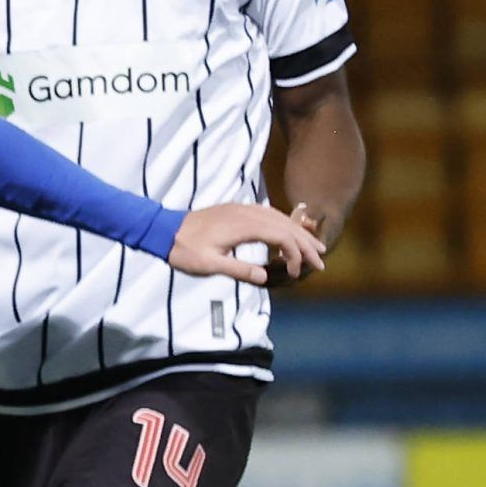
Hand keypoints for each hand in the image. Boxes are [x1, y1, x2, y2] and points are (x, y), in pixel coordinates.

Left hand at [169, 202, 326, 285]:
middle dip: (305, 244)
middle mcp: (246, 212)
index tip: (296, 273)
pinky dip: (284, 225)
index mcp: (243, 225)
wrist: (164, 229)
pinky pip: (269, 214)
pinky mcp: (237, 210)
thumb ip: (239, 269)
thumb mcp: (210, 264)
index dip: (294, 254)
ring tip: (315, 247)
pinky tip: (289, 234)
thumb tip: (265, 277)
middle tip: (321, 261)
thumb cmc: (185, 249)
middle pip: (286, 225)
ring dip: (298, 233)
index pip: (281, 237)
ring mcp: (242, 209)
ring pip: (279, 218)